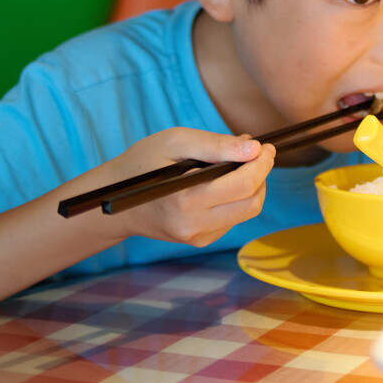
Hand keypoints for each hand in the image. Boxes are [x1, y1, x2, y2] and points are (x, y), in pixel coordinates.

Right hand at [103, 127, 274, 246]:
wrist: (117, 201)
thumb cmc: (143, 164)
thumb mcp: (175, 141)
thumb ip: (216, 145)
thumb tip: (253, 148)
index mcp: (185, 200)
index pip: (243, 185)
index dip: (262, 163)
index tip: (265, 146)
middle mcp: (193, 225)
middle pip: (252, 202)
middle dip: (262, 174)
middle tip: (259, 153)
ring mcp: (197, 237)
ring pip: (247, 211)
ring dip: (253, 186)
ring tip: (239, 164)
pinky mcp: (201, 241)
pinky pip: (233, 218)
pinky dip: (238, 198)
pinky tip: (223, 183)